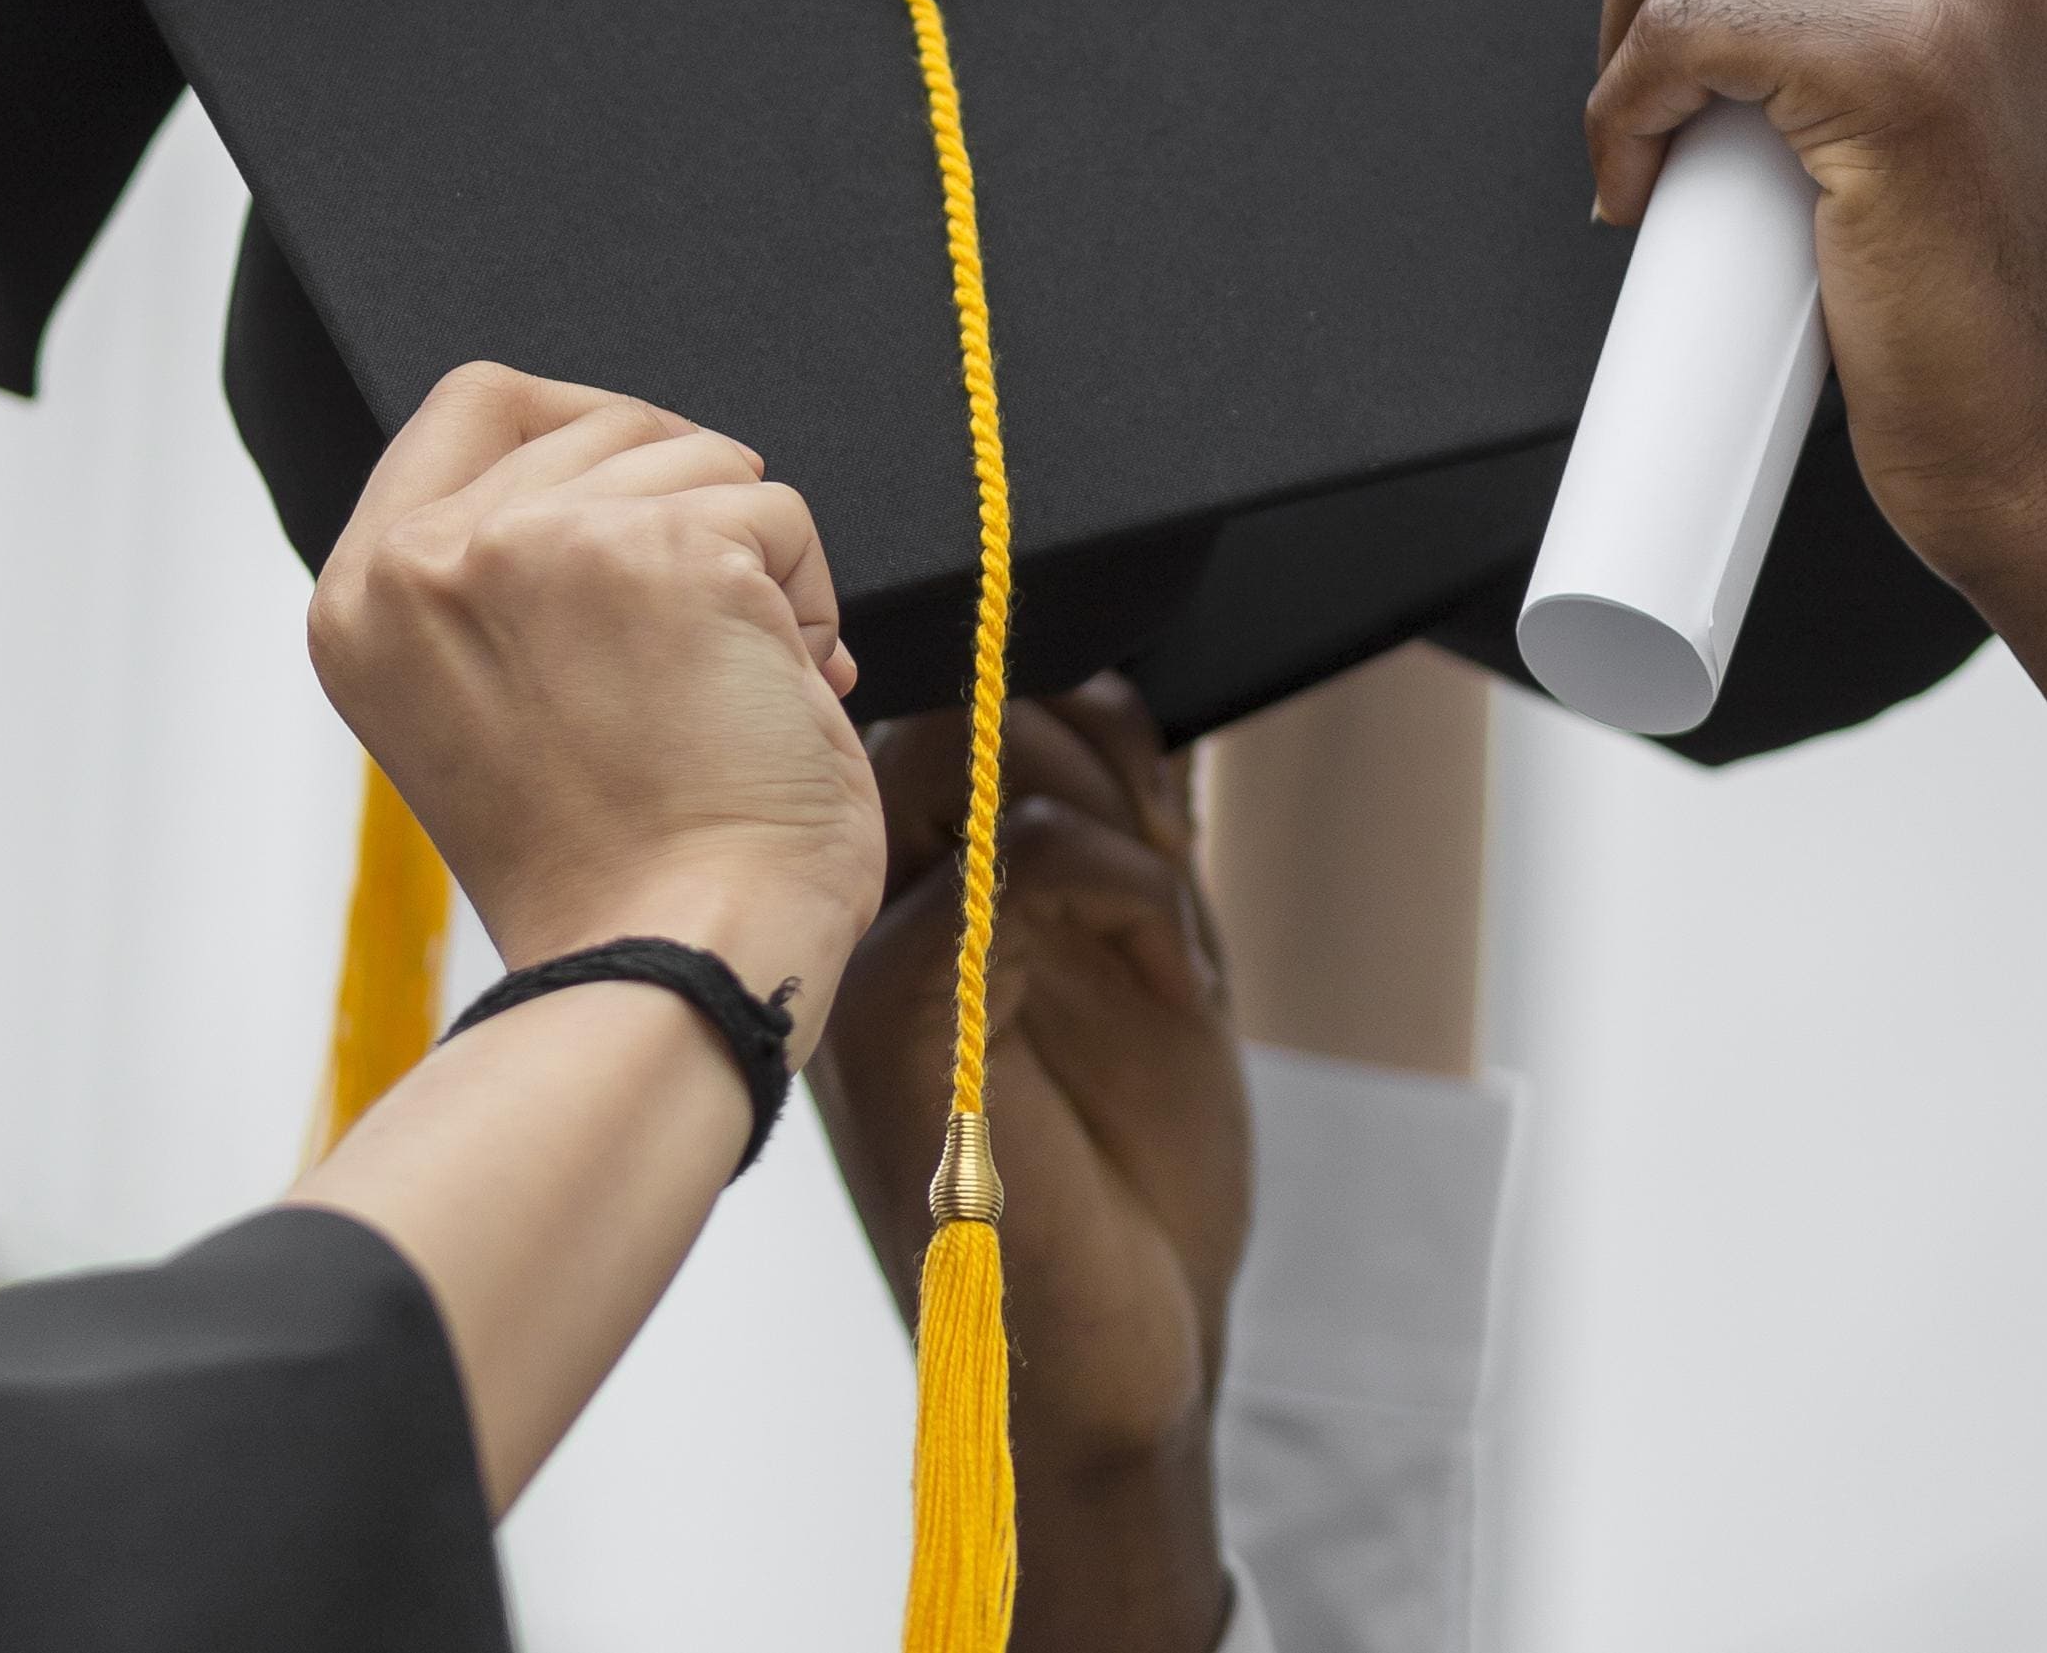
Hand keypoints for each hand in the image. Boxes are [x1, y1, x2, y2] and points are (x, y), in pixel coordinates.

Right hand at [307, 367, 884, 1056]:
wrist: (680, 963)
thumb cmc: (612, 868)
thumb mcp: (481, 702)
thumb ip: (500, 582)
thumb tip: (622, 471)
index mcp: (363, 597)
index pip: (476, 403)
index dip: (578, 426)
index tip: (641, 497)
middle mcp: (427, 558)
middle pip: (605, 424)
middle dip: (685, 514)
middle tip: (702, 644)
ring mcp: (541, 543)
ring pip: (699, 459)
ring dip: (752, 564)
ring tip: (731, 689)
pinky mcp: (663, 551)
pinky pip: (778, 512)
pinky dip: (807, 600)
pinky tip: (778, 693)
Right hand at [819, 685, 1246, 1432]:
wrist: (1133, 1359)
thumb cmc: (1129, 1179)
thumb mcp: (1145, 951)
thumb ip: (1115, 822)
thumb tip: (1109, 687)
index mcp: (915, 885)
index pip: (951, 693)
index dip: (1072, 701)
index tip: (1155, 790)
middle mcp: (873, 910)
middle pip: (945, 695)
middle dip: (1083, 735)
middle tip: (1162, 847)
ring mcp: (874, 959)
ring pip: (962, 744)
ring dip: (1113, 804)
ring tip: (1170, 915)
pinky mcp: (904, 1021)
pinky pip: (998, 862)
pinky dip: (1120, 880)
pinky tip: (1173, 974)